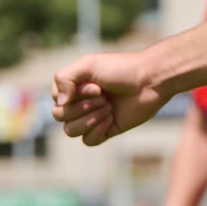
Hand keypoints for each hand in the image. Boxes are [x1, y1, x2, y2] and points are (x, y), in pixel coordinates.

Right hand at [51, 51, 169, 145]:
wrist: (150, 81)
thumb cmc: (121, 68)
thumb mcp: (88, 64)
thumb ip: (65, 77)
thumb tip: (60, 103)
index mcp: (74, 86)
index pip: (56, 99)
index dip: (74, 96)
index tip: (97, 86)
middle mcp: (81, 102)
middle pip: (60, 116)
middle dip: (81, 108)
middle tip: (104, 97)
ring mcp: (92, 117)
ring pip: (70, 131)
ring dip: (89, 120)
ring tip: (108, 107)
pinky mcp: (106, 130)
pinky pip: (88, 141)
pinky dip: (97, 131)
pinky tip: (111, 118)